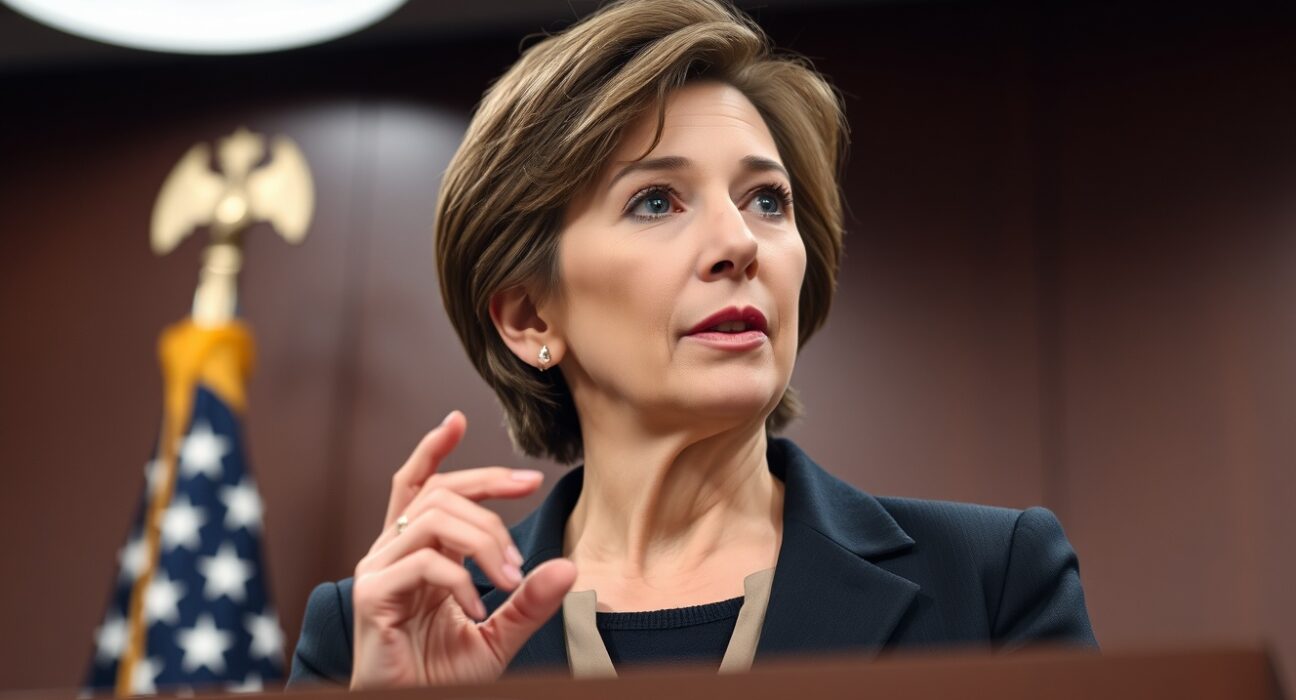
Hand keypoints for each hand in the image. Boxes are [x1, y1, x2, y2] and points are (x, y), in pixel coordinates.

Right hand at [349, 411, 577, 688]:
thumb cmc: (441, 677)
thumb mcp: (498, 635)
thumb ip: (527, 602)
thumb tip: (568, 566)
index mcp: (414, 554)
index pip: (418, 487)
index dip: (434, 449)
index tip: (458, 419)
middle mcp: (390, 554)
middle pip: (437, 492)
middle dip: (488, 483)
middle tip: (531, 488)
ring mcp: (377, 573)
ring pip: (434, 519)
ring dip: (484, 538)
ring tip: (509, 576)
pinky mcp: (372, 597)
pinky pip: (424, 564)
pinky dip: (460, 579)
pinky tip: (478, 605)